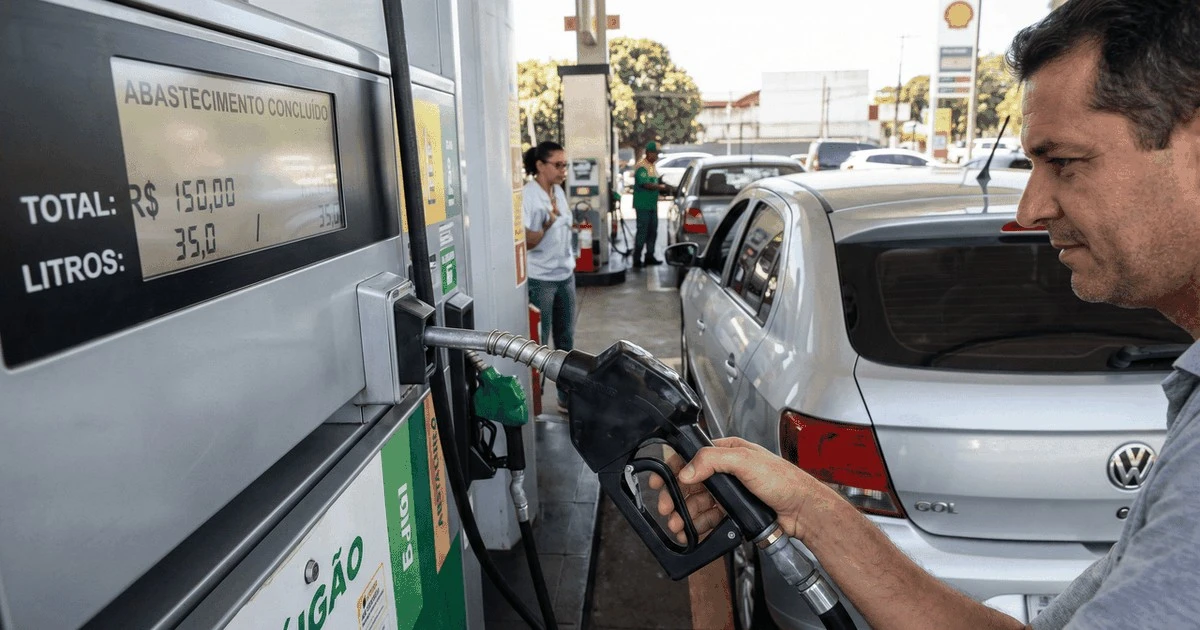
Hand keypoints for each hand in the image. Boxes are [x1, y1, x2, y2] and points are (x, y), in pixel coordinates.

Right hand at [650, 437, 838, 542]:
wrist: (803, 511)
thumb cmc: (783, 481)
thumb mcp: (746, 461)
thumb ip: (714, 460)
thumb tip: (687, 471)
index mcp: (727, 452)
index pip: (692, 457)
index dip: (673, 469)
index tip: (659, 480)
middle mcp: (726, 472)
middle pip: (690, 484)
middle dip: (675, 497)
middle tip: (667, 509)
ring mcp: (729, 493)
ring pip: (697, 504)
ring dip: (684, 515)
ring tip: (678, 526)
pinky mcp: (733, 512)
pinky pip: (709, 519)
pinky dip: (697, 526)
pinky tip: (691, 533)